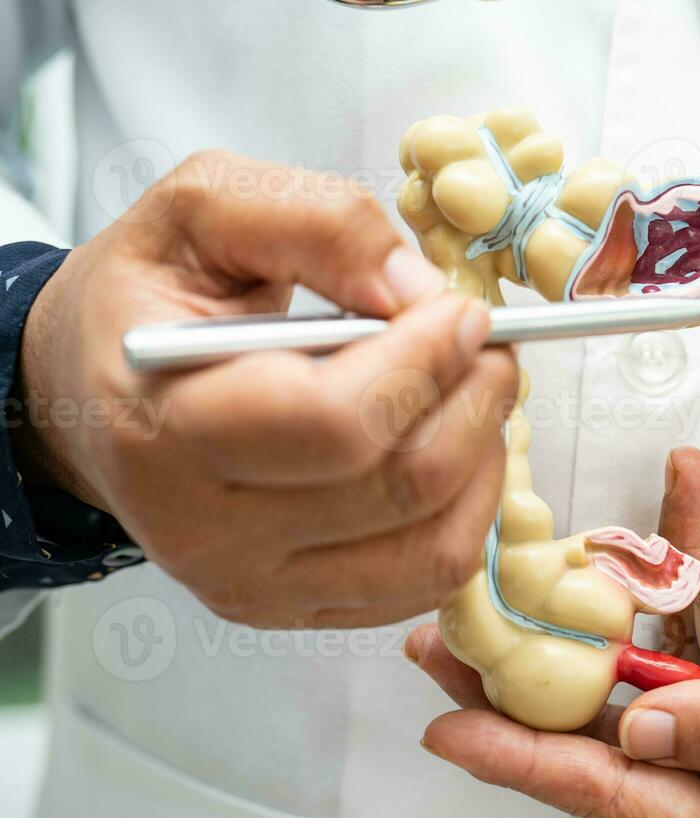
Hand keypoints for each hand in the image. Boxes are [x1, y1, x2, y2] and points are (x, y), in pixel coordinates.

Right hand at [13, 151, 516, 626]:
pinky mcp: (296, 608)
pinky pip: (428, 580)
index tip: (464, 313)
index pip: (336, 423)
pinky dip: (469, 510)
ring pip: (432, 548)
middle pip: (400, 486)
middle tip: (490, 346)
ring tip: (473, 392)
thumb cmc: (148, 299)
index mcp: (162, 423)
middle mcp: (199, 528)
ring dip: (485, 458)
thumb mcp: (204, 209)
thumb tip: (418, 290)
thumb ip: (316, 223)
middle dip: (474, 402)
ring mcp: (251, 585)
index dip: (425, 363)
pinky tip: (453, 448)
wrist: (92, 393)